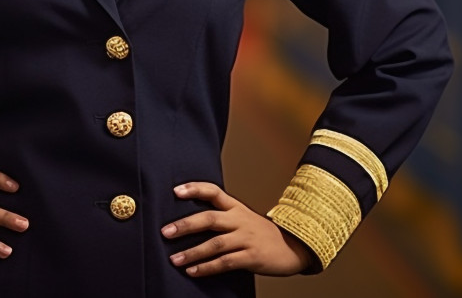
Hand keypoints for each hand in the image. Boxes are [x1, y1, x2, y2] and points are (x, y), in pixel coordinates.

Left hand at [161, 182, 314, 276]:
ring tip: (174, 259)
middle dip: (185, 225)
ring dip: (192, 252)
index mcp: (237, 208)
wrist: (295, 247)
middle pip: (209, 218)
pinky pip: (225, 262)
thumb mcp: (244, 219)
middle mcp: (240, 220)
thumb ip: (223, 218)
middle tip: (165, 232)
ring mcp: (246, 239)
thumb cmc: (263, 234)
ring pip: (215, 244)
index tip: (176, 191)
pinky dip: (207, 267)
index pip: (214, 192)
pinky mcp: (252, 257)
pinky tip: (193, 271)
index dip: (195, 189)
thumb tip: (190, 222)